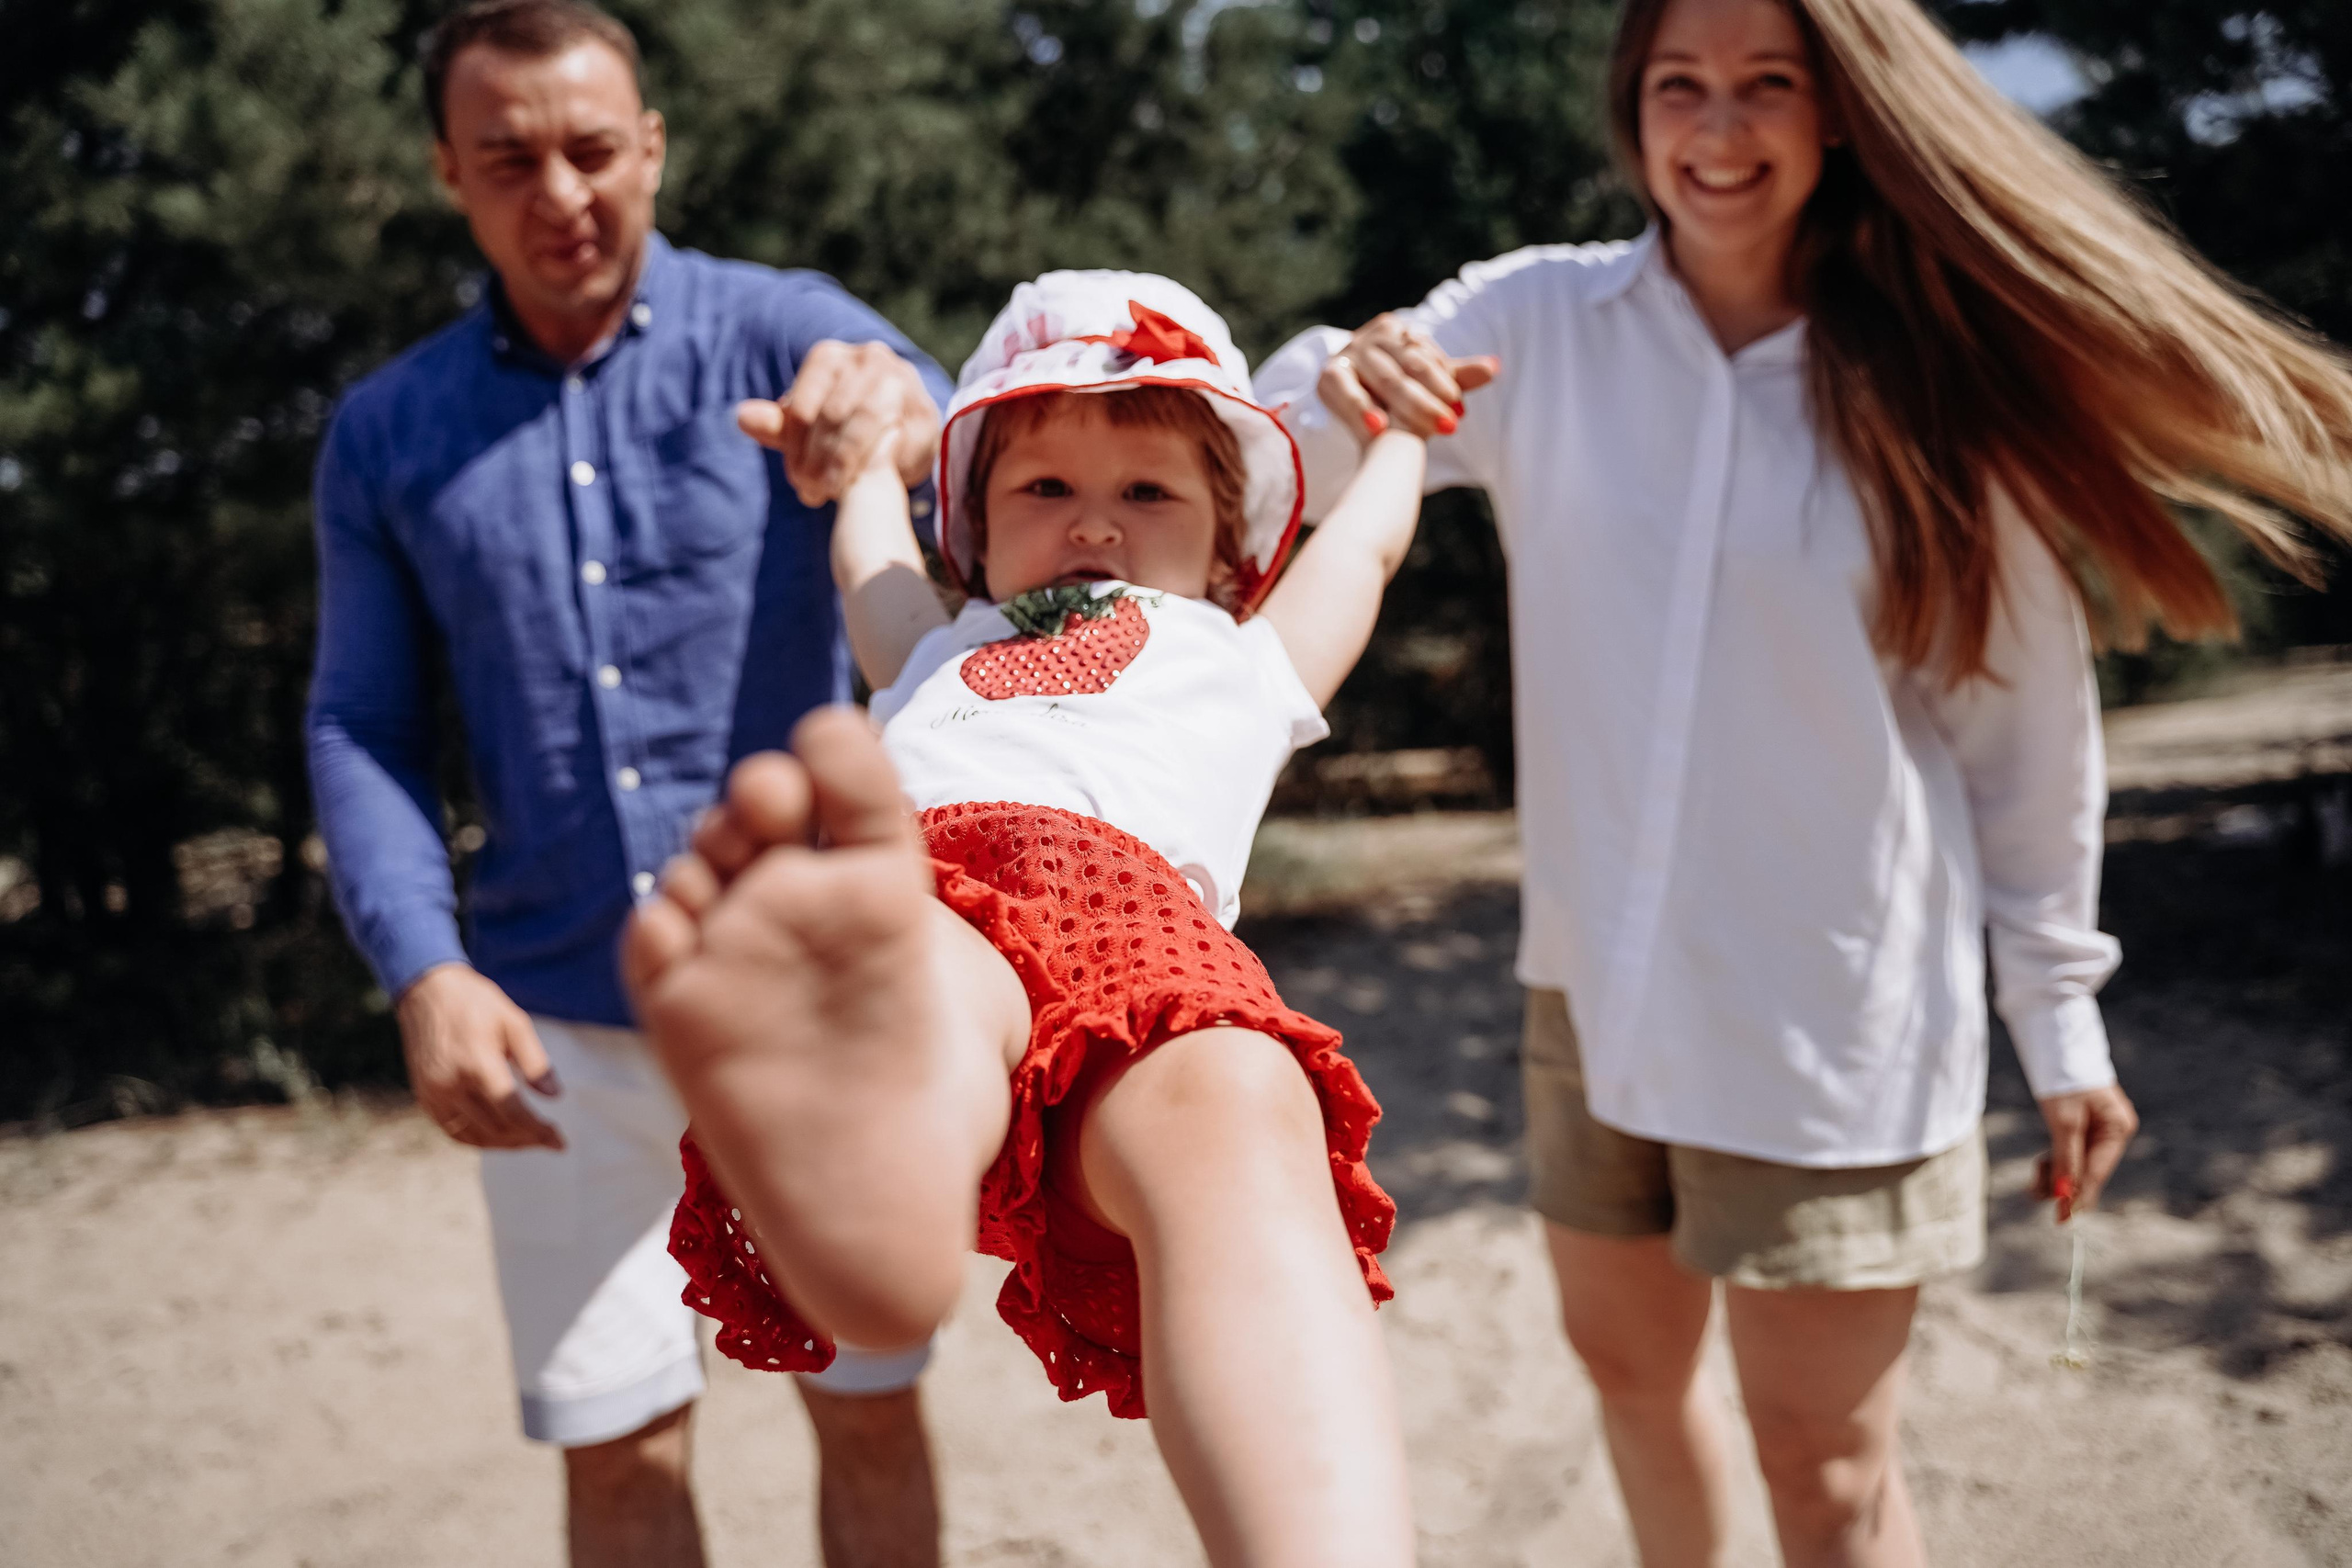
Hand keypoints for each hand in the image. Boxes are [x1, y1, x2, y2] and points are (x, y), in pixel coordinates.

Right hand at [395, 963, 564, 1150]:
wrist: (428, 991)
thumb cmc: (476, 1003)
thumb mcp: (514, 1022)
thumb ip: (535, 1062)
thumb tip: (554, 1096)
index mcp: (477, 1063)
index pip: (512, 1111)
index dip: (538, 1131)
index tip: (560, 1141)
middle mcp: (451, 1084)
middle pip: (495, 1129)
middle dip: (527, 1140)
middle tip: (550, 1139)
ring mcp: (434, 1094)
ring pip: (474, 1137)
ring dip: (505, 1144)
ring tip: (530, 1140)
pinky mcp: (425, 1098)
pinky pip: (454, 1132)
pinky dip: (480, 1140)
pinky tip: (500, 1136)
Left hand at [737, 341, 941, 507]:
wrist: (903, 421)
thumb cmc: (844, 422)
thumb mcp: (809, 424)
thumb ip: (779, 425)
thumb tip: (742, 418)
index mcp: (830, 357)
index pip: (802, 407)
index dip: (795, 448)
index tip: (796, 481)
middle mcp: (868, 359)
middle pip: (833, 416)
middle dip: (820, 460)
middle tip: (811, 494)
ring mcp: (901, 381)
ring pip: (865, 424)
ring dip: (846, 464)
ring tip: (833, 492)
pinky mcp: (926, 411)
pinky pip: (900, 440)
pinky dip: (880, 465)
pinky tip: (867, 484)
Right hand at [1318, 312, 1500, 440]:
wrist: (1341, 395)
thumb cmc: (1388, 388)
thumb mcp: (1422, 382)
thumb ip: (1454, 375)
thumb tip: (1494, 368)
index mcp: (1396, 331)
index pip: (1425, 357)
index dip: (1445, 383)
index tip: (1460, 411)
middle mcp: (1371, 337)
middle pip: (1408, 368)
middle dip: (1431, 399)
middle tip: (1451, 425)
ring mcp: (1348, 354)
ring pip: (1385, 379)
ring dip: (1408, 406)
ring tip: (1428, 429)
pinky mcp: (1327, 377)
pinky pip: (1347, 392)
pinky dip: (1363, 410)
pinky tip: (1378, 429)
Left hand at [2033, 1082, 2138, 1222]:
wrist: (2051, 1040)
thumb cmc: (2061, 1078)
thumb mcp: (2063, 1122)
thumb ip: (2066, 1160)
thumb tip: (2065, 1197)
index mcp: (2118, 1128)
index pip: (2097, 1171)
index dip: (2078, 1196)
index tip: (2063, 1220)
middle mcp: (2113, 1130)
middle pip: (2088, 1170)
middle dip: (2062, 1182)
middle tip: (2033, 1191)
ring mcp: (2099, 1127)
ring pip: (2077, 1162)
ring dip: (2055, 1171)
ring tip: (2035, 1172)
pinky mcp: (2082, 1123)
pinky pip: (2070, 1150)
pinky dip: (2055, 1158)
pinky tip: (2042, 1163)